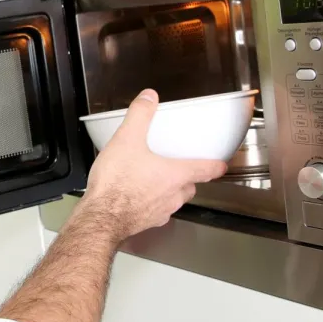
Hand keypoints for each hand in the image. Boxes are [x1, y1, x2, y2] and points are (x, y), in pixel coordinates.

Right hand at [79, 89, 228, 240]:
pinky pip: (155, 212)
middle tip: (181, 168)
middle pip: (190, 187)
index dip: (215, 166)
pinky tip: (136, 197)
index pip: (205, 170)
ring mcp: (160, 212)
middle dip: (189, 178)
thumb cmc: (117, 184)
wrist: (101, 218)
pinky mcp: (145, 222)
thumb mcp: (127, 139)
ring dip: (170, 192)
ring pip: (174, 201)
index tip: (221, 165)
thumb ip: (140, 116)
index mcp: (175, 175)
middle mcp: (172, 196)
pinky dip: (151, 204)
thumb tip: (149, 98)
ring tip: (156, 181)